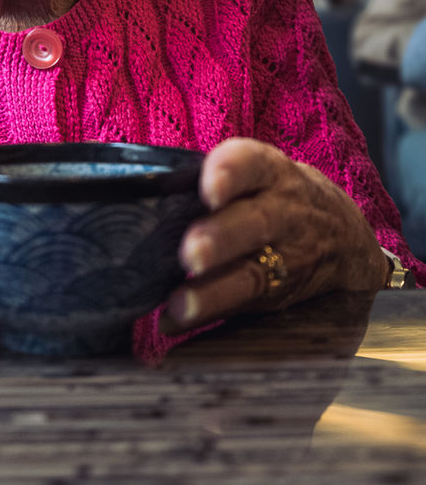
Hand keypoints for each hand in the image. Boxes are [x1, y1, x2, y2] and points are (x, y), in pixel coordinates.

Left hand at [163, 138, 389, 330]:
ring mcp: (288, 257)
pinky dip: (210, 315)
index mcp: (270, 172)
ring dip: (214, 291)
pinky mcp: (283, 293)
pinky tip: (175, 321)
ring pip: (254, 274)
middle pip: (255, 222)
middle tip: (191, 252)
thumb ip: (218, 181)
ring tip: (180, 304)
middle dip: (222, 239)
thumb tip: (142, 202)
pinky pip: (249, 307)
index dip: (231, 172)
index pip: (252, 163)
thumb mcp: (259, 174)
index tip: (209, 189)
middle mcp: (283, 211)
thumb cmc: (273, 195)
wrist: (343, 234)